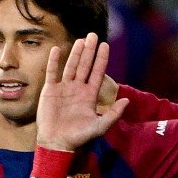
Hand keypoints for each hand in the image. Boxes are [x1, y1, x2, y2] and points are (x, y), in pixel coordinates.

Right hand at [36, 34, 129, 151]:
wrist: (57, 143)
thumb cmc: (78, 137)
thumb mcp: (99, 126)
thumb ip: (113, 114)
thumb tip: (127, 100)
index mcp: (89, 95)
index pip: (97, 72)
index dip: (101, 59)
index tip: (105, 45)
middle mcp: (77, 89)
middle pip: (85, 65)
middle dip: (89, 51)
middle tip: (93, 35)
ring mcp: (63, 88)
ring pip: (70, 66)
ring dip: (75, 53)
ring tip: (81, 40)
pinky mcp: (50, 91)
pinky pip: (52, 73)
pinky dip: (54, 61)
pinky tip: (56, 50)